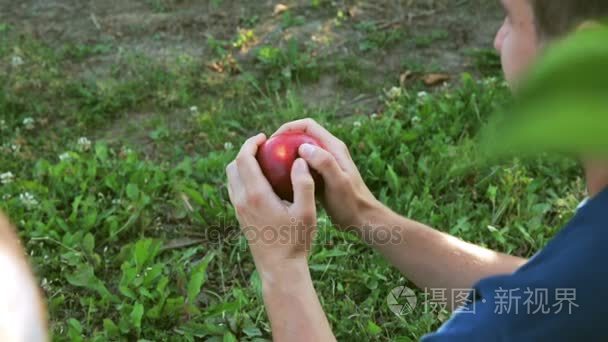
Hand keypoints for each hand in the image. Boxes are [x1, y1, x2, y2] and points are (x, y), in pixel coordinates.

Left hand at [226, 133, 317, 272]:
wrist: (280, 269)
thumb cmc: (296, 241)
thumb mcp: (306, 211)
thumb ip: (303, 183)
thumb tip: (299, 160)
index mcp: (256, 195)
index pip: (244, 159)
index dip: (251, 143)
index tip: (264, 137)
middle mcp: (242, 200)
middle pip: (233, 166)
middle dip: (245, 152)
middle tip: (263, 147)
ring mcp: (238, 210)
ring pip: (231, 179)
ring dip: (242, 165)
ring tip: (263, 162)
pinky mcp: (240, 218)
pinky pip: (235, 190)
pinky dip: (243, 179)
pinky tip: (262, 182)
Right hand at [273, 118, 384, 230]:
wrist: (363, 220)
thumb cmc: (351, 203)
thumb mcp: (338, 182)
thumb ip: (324, 162)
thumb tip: (303, 147)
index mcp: (334, 147)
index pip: (307, 126)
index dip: (288, 128)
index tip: (272, 140)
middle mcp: (329, 152)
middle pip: (302, 136)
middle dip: (283, 140)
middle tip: (266, 154)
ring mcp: (325, 165)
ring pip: (301, 152)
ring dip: (285, 156)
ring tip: (269, 167)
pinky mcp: (321, 177)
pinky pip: (302, 168)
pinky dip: (291, 170)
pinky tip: (279, 182)